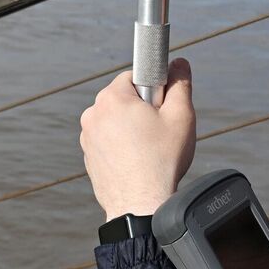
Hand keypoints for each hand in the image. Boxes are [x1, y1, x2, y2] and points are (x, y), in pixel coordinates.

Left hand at [78, 57, 195, 219]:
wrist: (141, 205)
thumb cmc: (161, 161)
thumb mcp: (181, 116)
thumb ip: (180, 84)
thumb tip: (180, 64)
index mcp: (111, 98)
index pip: (134, 76)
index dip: (154, 89)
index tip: (162, 105)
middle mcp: (93, 114)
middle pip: (124, 99)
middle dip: (143, 109)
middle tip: (159, 131)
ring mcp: (87, 137)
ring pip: (115, 121)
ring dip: (131, 129)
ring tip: (148, 150)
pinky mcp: (88, 156)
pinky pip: (108, 141)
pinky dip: (121, 146)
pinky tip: (136, 161)